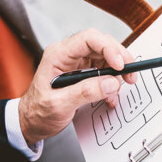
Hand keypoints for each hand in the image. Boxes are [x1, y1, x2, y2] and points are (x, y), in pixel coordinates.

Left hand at [18, 29, 136, 144]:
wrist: (30, 122)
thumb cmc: (37, 112)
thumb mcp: (60, 104)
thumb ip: (85, 92)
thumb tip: (111, 82)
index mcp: (58, 55)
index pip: (88, 39)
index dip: (108, 48)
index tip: (120, 65)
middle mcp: (67, 55)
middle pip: (100, 44)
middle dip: (119, 58)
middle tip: (130, 75)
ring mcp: (75, 64)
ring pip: (103, 57)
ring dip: (116, 71)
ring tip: (121, 87)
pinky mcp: (81, 74)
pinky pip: (102, 71)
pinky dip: (111, 82)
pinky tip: (110, 96)